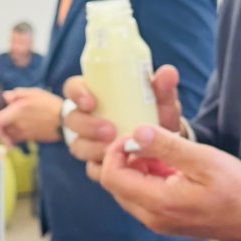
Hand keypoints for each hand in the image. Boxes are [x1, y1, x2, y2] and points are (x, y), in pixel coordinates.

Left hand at [0, 87, 61, 144]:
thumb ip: (13, 95)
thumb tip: (1, 98)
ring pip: (2, 133)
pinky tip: (10, 128)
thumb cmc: (49, 104)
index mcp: (16, 111)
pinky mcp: (26, 138)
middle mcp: (16, 125)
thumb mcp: (31, 93)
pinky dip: (7, 134)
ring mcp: (21, 133)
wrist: (64, 120)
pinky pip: (11, 138)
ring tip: (0, 120)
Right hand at [62, 64, 185, 180]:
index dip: (77, 94)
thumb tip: (169, 72)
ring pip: (78, 145)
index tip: (91, 103)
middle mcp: (86, 117)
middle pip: (72, 120)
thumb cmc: (155, 112)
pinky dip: (102, 168)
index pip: (73, 88)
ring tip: (114, 150)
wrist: (164, 142)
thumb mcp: (159, 98)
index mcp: (95, 93)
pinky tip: (116, 168)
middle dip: (87, 126)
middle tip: (110, 130)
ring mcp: (88, 141)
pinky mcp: (96, 163)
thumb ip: (163, 86)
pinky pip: (91, 168)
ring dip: (93, 148)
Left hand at [99, 124, 240, 240]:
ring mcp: (157, 221)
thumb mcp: (202, 160)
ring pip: (127, 189)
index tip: (134, 134)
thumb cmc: (233, 190)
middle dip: (124, 157)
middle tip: (148, 139)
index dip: (115, 150)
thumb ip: (167, 146)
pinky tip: (169, 164)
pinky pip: (142, 196)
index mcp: (157, 203)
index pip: (112, 176)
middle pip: (115, 184)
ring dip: (137, 167)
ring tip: (161, 150)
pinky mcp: (164, 220)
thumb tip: (136, 132)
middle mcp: (151, 217)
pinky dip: (147, 177)